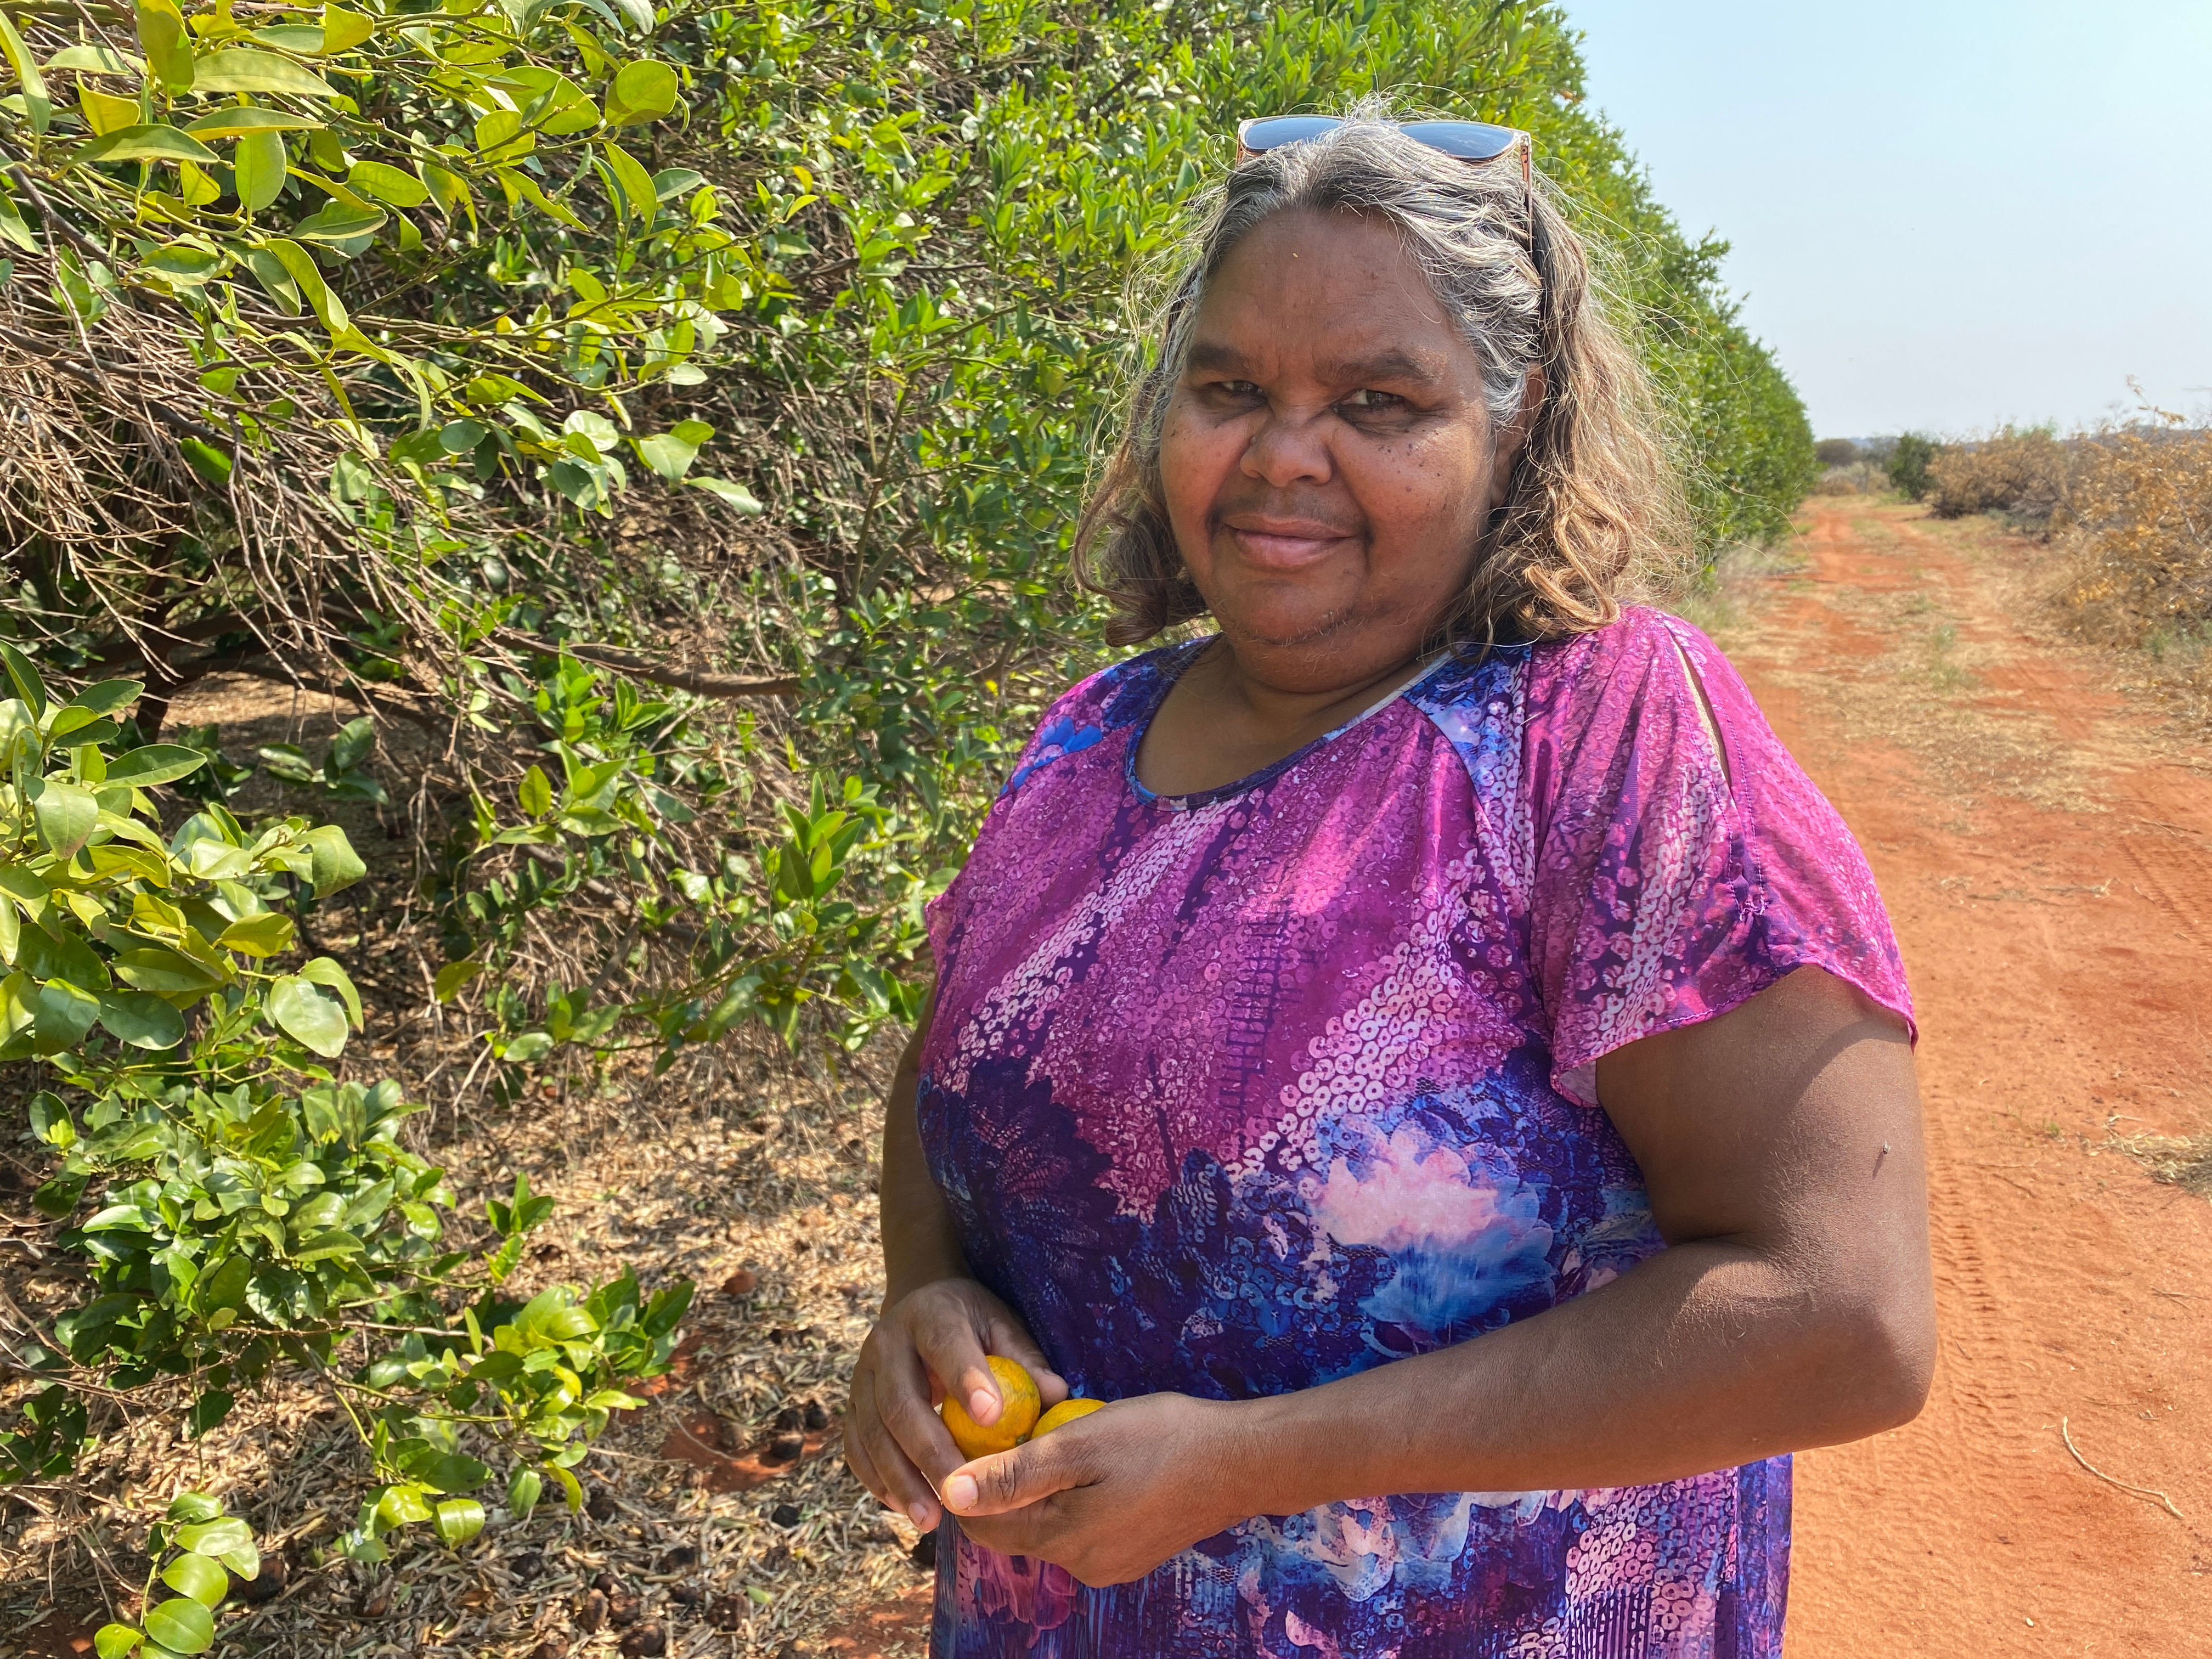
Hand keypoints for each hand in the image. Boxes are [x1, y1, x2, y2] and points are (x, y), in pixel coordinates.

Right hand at [844, 1276, 1065, 1531]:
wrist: (918, 1305)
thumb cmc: (972, 1324)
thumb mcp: (1001, 1325)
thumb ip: (1025, 1358)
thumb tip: (1057, 1394)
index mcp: (930, 1314)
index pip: (945, 1344)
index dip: (966, 1380)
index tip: (992, 1419)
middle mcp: (887, 1342)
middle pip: (900, 1401)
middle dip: (929, 1452)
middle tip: (958, 1493)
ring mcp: (862, 1374)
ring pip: (872, 1431)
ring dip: (899, 1479)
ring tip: (930, 1518)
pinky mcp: (851, 1403)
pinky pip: (856, 1446)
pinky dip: (876, 1480)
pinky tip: (902, 1508)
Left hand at [940, 1392, 1256, 1586]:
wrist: (1242, 1460)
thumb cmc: (1162, 1440)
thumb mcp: (1080, 1444)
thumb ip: (1014, 1474)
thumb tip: (950, 1495)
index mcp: (1062, 1541)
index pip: (983, 1527)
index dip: (970, 1484)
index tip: (978, 1439)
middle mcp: (1082, 1566)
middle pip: (1018, 1527)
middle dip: (1010, 1484)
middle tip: (1024, 1429)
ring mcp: (1112, 1564)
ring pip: (1053, 1526)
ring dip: (1046, 1489)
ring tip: (1064, 1439)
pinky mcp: (1135, 1553)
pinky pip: (1086, 1528)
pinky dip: (1079, 1498)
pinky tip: (1099, 1464)